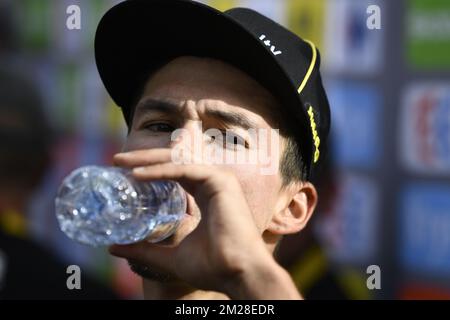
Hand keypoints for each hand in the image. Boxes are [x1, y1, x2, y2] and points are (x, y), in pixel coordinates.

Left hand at [110, 148, 281, 296]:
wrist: (238, 274)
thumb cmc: (212, 267)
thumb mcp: (170, 255)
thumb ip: (145, 249)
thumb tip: (113, 248)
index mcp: (206, 194)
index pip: (174, 173)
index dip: (149, 170)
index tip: (124, 173)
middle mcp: (213, 182)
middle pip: (173, 161)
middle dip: (144, 158)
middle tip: (116, 161)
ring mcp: (219, 179)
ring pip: (178, 160)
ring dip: (147, 159)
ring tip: (121, 162)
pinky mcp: (220, 181)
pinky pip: (184, 169)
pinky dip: (160, 171)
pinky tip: (137, 174)